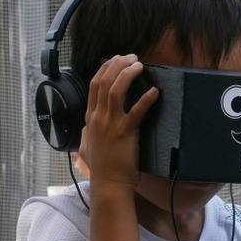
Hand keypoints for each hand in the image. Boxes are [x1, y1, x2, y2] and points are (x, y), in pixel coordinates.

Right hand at [82, 55, 158, 191]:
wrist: (109, 184)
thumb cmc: (101, 168)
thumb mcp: (86, 148)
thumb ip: (86, 135)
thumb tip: (85, 129)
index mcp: (90, 118)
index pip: (94, 85)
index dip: (105, 68)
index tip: (116, 59)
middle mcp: (98, 118)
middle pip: (104, 81)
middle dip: (118, 64)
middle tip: (132, 57)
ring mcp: (111, 124)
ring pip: (115, 90)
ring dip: (128, 74)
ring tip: (139, 65)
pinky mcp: (125, 133)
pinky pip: (136, 111)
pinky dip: (146, 99)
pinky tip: (155, 91)